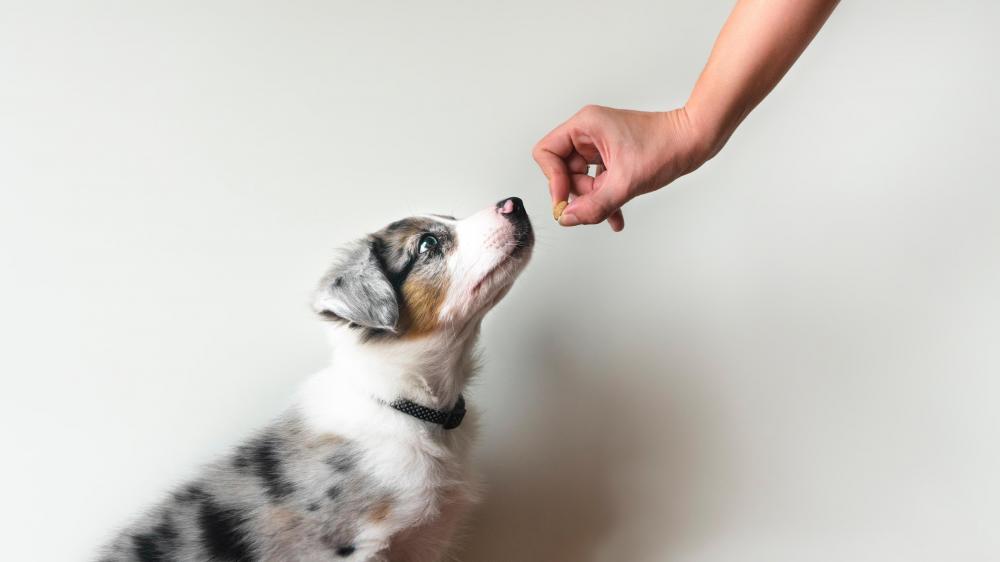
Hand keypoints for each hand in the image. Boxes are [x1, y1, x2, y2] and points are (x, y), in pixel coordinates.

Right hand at [532, 105, 715, 230]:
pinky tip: (616, 218)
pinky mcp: (612, 157)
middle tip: (598, 204)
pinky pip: (597, 182)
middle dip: (579, 193)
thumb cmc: (666, 147)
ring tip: (614, 210)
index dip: (552, 180)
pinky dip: (605, 198)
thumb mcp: (626, 182)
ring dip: (594, 200)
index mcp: (585, 125)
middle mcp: (588, 132)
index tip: (566, 202)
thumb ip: (594, 204)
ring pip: (581, 180)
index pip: (547, 153)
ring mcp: (599, 145)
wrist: (695, 141)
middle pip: (562, 170)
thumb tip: (567, 219)